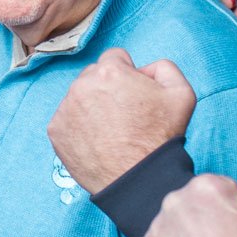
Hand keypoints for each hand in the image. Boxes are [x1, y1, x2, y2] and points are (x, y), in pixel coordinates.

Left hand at [47, 48, 196, 193]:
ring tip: (111, 130)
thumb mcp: (181, 94)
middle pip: (94, 76)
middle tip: (124, 114)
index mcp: (109, 71)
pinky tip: (97, 141)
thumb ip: (164, 68)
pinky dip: (79, 126)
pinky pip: (67, 119)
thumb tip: (144, 67)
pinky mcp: (55, 130)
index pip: (115, 58)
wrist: (138, 178)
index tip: (134, 94)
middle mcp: (81, 85)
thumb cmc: (160, 137)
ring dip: (92, 106)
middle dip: (107, 88)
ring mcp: (65, 108)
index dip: (128, 74)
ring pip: (79, 97)